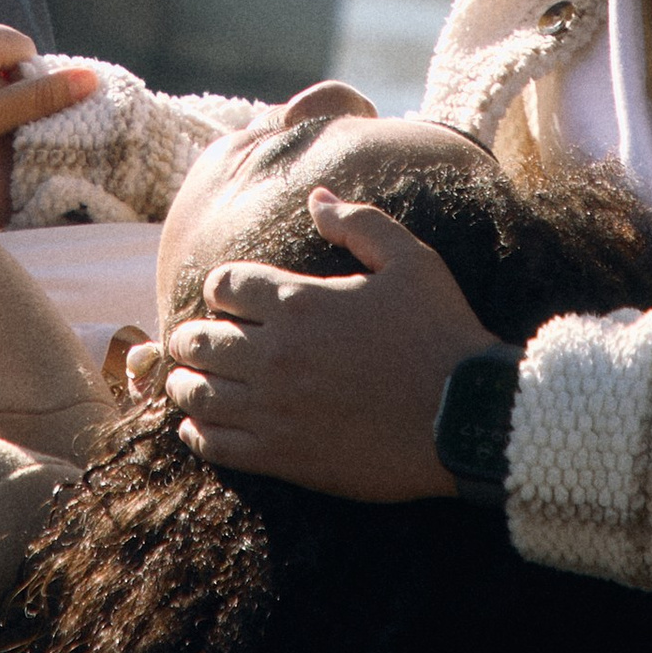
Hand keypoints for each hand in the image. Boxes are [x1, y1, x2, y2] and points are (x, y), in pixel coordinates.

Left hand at [160, 190, 494, 501]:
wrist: (466, 417)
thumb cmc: (440, 333)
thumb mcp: (410, 260)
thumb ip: (357, 222)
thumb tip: (315, 197)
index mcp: (299, 301)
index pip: (222, 284)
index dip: (223, 288)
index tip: (233, 300)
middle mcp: (276, 353)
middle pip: (199, 338)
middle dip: (194, 335)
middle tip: (198, 340)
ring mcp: (274, 407)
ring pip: (197, 391)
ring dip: (186, 381)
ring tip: (188, 379)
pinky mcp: (282, 455)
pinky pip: (214, 444)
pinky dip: (195, 432)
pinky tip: (196, 425)